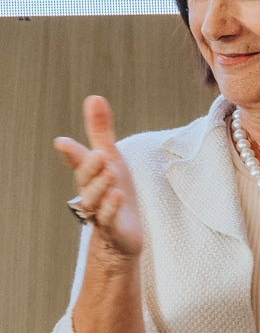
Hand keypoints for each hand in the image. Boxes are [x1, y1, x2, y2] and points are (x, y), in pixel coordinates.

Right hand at [55, 96, 143, 260]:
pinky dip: (111, 208)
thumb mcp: (111, 158)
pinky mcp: (113, 228)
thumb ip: (101, 131)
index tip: (62, 142)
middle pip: (86, 181)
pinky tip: (118, 195)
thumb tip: (94, 97)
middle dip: (89, 168)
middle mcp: (91, 193)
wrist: (122, 235)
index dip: (72, 153)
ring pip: (94, 200)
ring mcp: (100, 212)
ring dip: (101, 187)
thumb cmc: (114, 193)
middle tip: (98, 154)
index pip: (79, 163)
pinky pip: (108, 219)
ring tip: (111, 172)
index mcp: (89, 176)